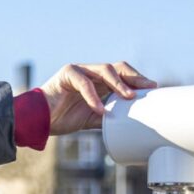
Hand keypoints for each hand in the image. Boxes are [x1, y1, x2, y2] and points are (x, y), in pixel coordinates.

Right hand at [40, 62, 156, 135]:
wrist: (39, 119)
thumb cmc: (64, 117)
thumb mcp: (93, 118)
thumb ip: (110, 117)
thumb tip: (131, 125)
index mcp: (99, 81)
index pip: (123, 75)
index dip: (138, 80)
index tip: (154, 89)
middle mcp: (91, 73)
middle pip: (118, 68)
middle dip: (134, 77)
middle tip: (148, 88)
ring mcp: (79, 71)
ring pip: (104, 70)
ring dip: (119, 84)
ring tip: (129, 97)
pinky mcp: (66, 74)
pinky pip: (84, 83)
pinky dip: (93, 96)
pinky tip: (100, 109)